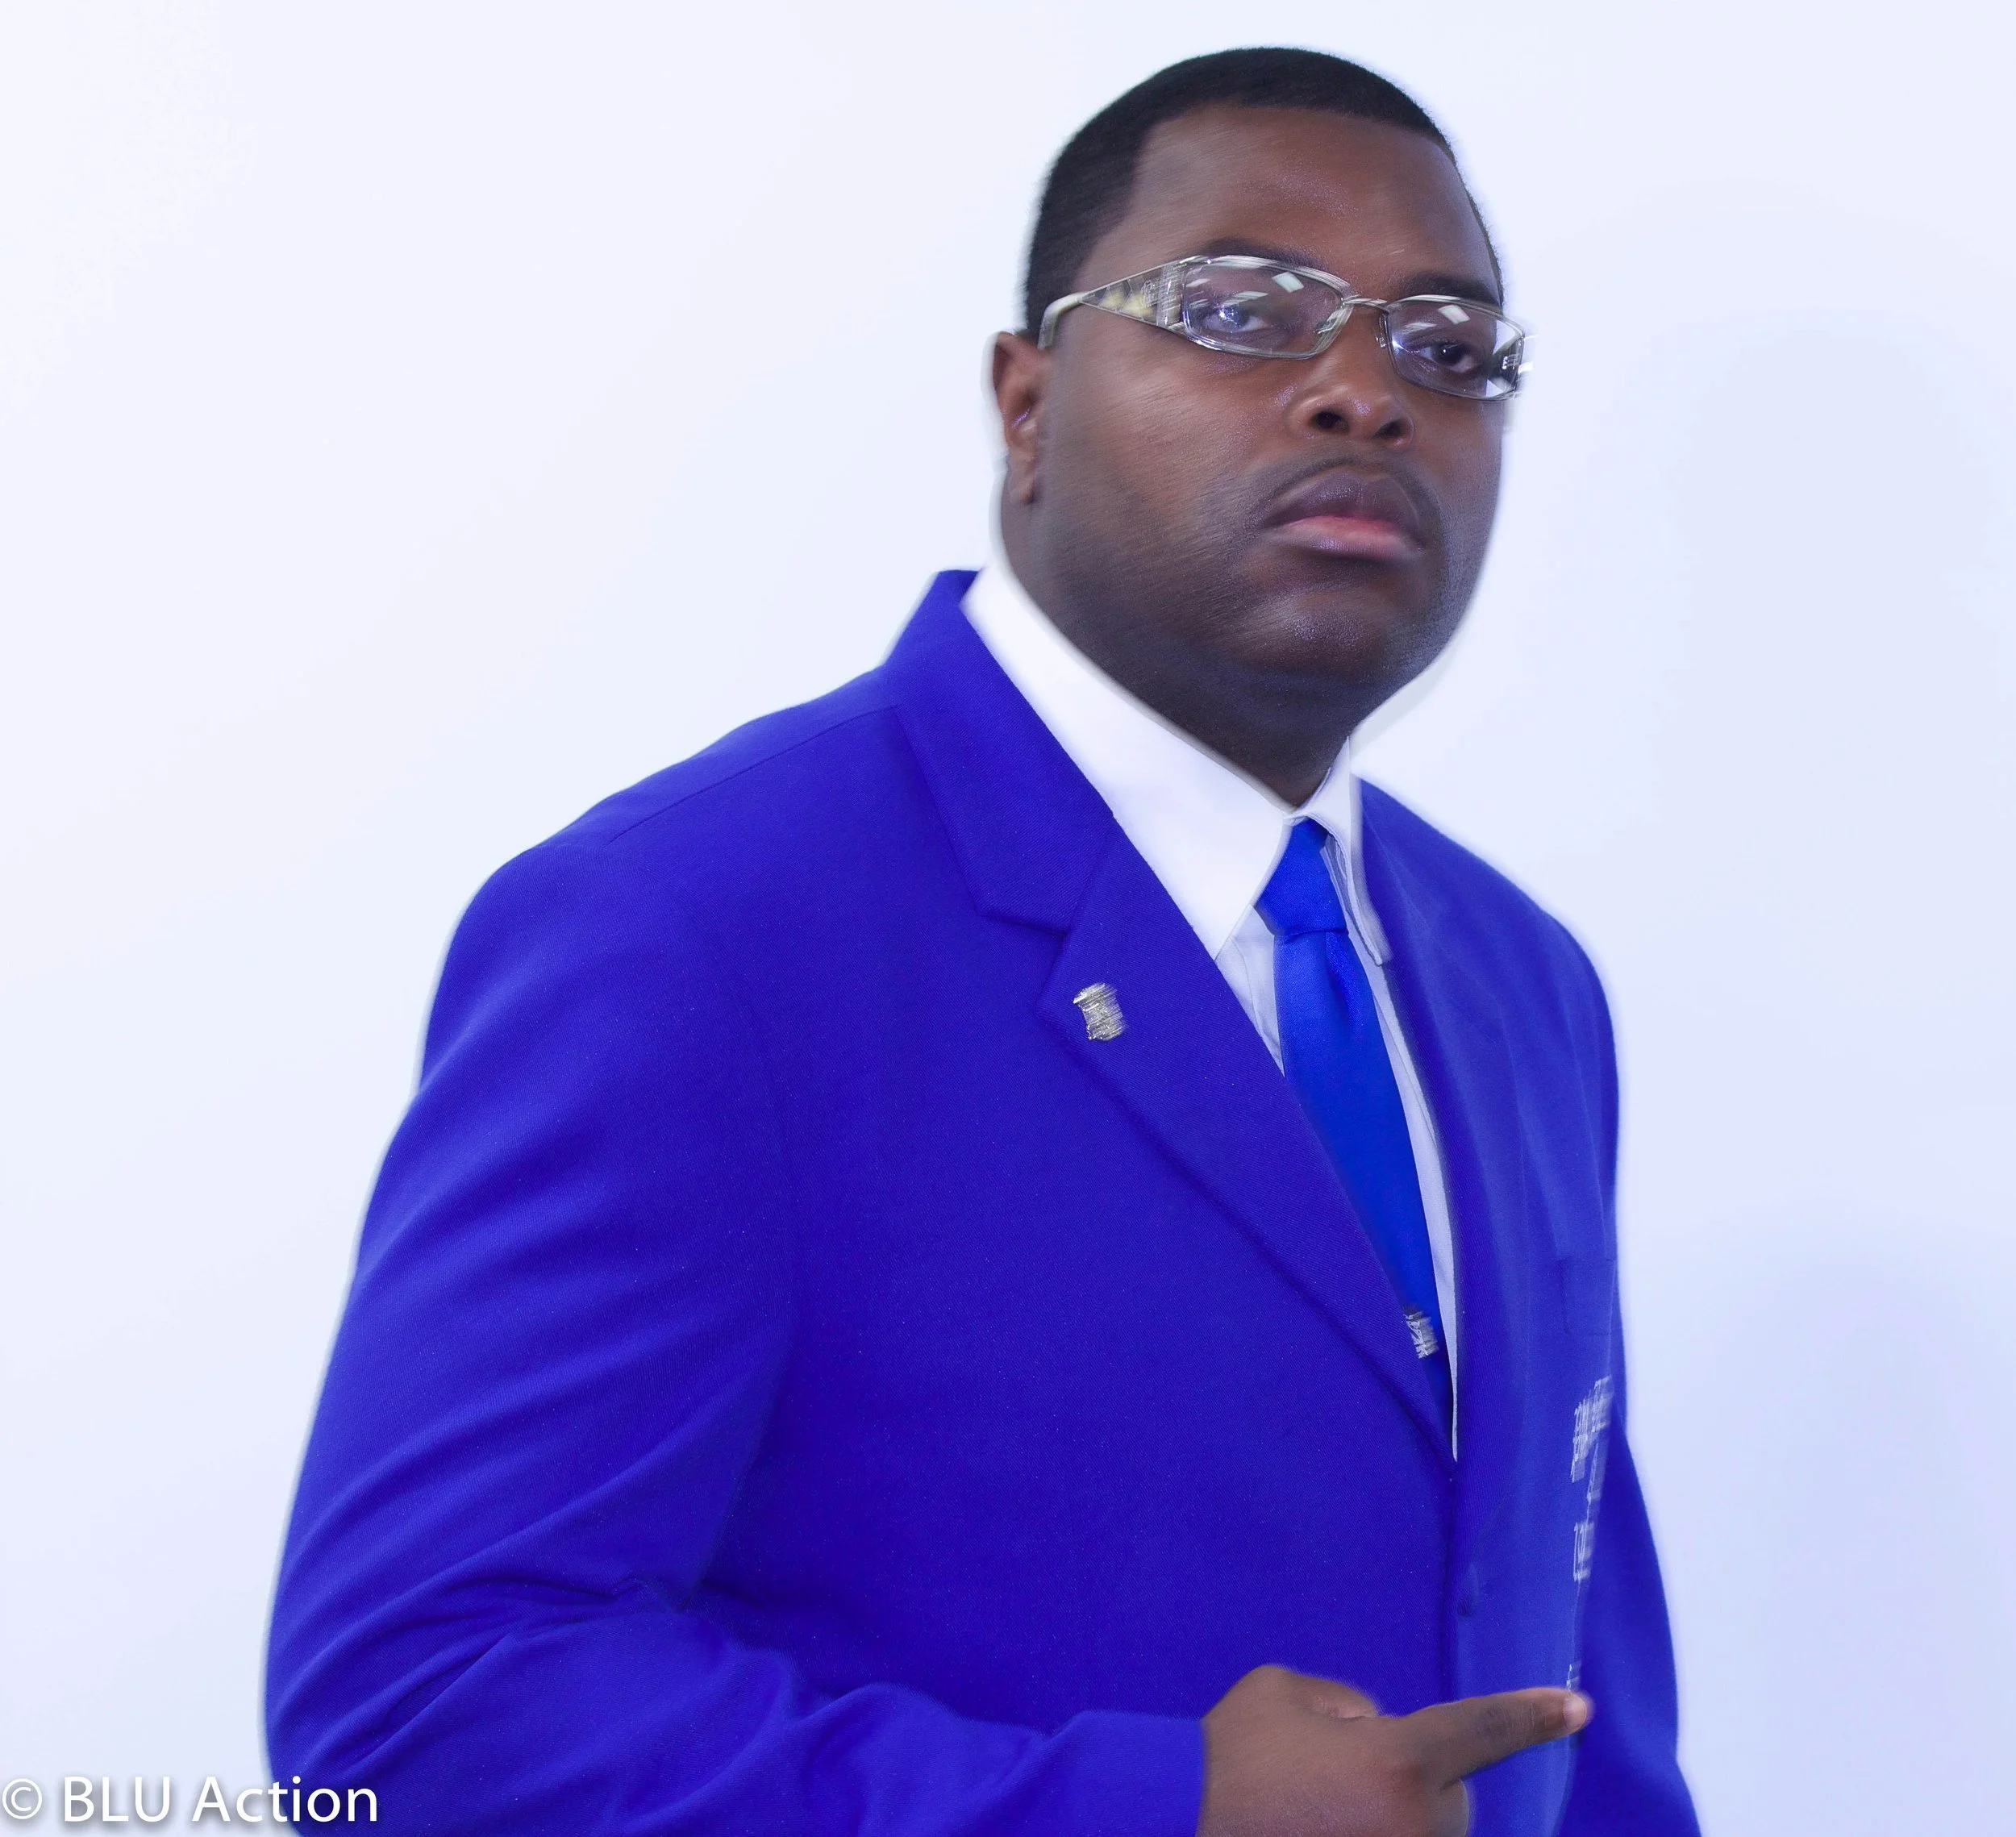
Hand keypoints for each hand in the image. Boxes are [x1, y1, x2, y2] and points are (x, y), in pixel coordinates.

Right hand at [1197, 1663, 1590, 1836]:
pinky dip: (1374, 1830)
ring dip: (1386, 1818)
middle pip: (1446, 1795)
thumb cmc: (1230, 1762)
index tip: (1578, 1708)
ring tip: (1312, 1814)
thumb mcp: (1279, 1695)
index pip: (1482, 1730)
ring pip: (1424, 1832)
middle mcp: (1419, 1826)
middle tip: (1324, 1781)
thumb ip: (1342, 1703)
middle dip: (1404, 1780)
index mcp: (1399, 1761)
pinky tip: (1325, 1823)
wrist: (1174, 1828)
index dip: (1533, 1716)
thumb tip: (1372, 1731)